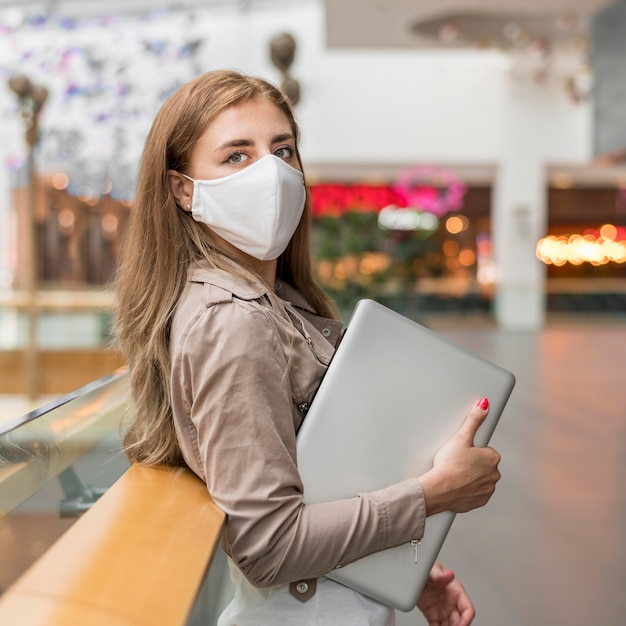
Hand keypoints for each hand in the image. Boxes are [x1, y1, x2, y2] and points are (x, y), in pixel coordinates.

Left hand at [417, 561, 474, 625]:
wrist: (411, 571)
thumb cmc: (425, 567)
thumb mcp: (431, 570)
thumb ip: (440, 575)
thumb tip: (450, 575)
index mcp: (455, 591)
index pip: (467, 609)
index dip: (466, 620)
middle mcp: (450, 602)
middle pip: (459, 621)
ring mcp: (442, 609)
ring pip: (449, 625)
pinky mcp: (432, 614)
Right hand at [419, 398, 500, 515]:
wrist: (439, 489)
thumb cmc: (449, 466)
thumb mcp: (460, 437)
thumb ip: (474, 420)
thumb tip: (483, 406)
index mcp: (492, 458)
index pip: (486, 450)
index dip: (472, 450)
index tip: (464, 452)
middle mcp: (494, 475)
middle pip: (483, 465)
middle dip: (472, 463)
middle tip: (457, 461)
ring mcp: (487, 490)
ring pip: (480, 479)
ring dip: (470, 476)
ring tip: (455, 473)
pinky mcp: (479, 501)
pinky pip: (476, 493)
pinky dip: (468, 489)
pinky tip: (457, 484)